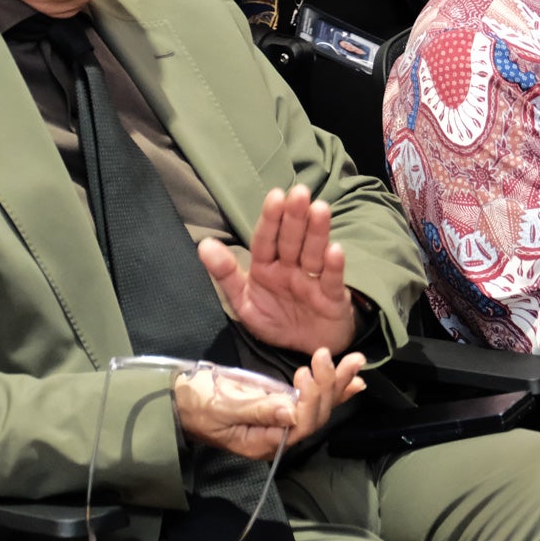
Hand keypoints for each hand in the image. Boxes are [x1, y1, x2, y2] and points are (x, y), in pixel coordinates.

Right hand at [172, 347, 366, 459]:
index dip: (310, 400)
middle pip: (315, 415)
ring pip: (320, 406)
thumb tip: (290, 411)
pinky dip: (335, 388)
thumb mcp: (222, 406)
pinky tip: (355, 380)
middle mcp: (278, 435)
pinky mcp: (284, 403)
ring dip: (338, 383)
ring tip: (355, 362)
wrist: (183, 396)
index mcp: (263, 442)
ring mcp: (283, 420)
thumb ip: (257, 409)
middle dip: (330, 386)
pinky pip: (313, 399)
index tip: (305, 373)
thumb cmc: (197, 403)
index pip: (300, 425)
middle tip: (332, 357)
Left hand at [198, 185, 358, 357]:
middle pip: (292, 240)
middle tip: (299, 193)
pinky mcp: (332, 296)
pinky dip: (334, 266)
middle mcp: (291, 268)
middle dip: (295, 217)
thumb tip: (204, 244)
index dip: (271, 219)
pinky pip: (332, 280)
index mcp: (267, 266)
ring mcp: (313, 280)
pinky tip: (335, 250)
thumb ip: (226, 274)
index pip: (266, 239)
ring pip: (314, 252)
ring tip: (320, 209)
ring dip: (317, 232)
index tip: (275, 196)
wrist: (309, 347)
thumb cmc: (277, 320)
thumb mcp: (244, 303)